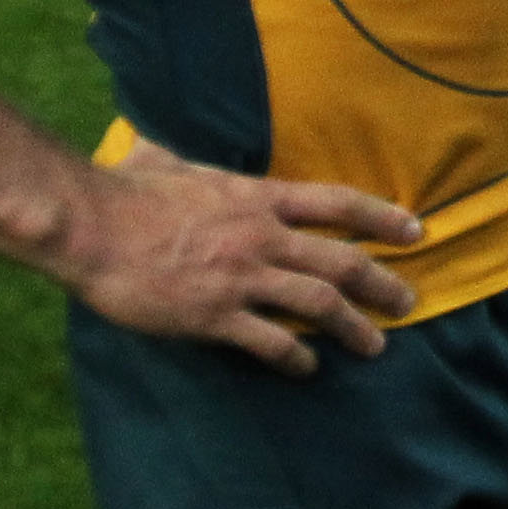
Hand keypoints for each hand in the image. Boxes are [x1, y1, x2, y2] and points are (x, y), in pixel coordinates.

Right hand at [52, 139, 423, 375]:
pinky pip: (270, 342)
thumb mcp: (165, 160)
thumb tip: (153, 140)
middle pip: (341, 261)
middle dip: (383, 283)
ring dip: (353, 327)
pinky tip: (307, 368)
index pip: (337, 203)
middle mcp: (261, 237)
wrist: (91, 227)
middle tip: (409, 300)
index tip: (416, 230)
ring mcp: (241, 278)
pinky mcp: (215, 316)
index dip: (382, 217)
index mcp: (257, 198)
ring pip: (318, 304)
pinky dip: (296, 356)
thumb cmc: (125, 190)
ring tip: (375, 344)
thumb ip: (178, 156)